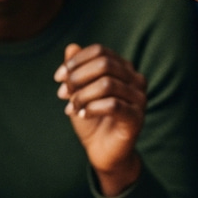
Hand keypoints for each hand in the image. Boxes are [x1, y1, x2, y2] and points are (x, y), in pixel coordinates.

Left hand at [55, 43, 144, 196]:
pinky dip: (92, 108)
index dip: (76, 61)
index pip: (100, 51)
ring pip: (107, 84)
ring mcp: (139, 98)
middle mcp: (135, 79)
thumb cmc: (90, 115)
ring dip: (82, 95)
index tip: (58, 77)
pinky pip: (113, 105)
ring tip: (71, 107)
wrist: (102, 150)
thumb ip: (76, 68)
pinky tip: (82, 115)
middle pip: (104, 64)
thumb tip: (71, 47)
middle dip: (78, 77)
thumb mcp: (78, 90)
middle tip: (62, 93)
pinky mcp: (137, 118)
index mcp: (123, 67)